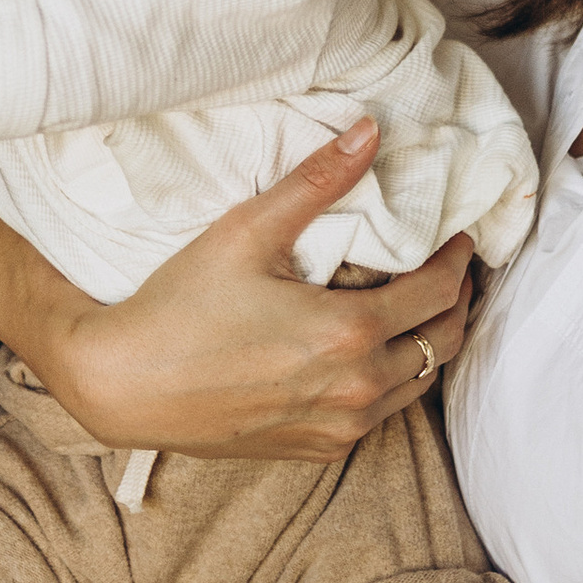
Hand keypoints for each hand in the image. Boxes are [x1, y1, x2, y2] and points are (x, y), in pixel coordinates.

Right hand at [0, 119, 476, 460]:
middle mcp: (356, 389)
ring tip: (423, 307)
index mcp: (350, 332)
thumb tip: (370, 133)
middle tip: (453, 268)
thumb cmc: (179, 306)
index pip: (440, 291)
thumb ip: (317, 181)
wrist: (123, 386)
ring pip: (419, 384)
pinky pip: (379, 415)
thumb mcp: (247, 231)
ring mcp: (339, 427)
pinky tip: (374, 352)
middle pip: (444, 342)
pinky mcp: (317, 449)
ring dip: (431, 344)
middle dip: (457, 300)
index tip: (460, 234)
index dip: (459, 258)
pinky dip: (393, 380)